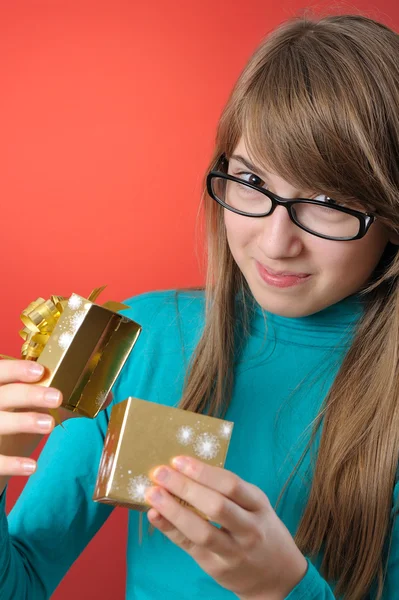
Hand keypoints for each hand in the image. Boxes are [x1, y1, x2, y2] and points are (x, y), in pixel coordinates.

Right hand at [0, 358, 111, 478]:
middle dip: (29, 394)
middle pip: (3, 395)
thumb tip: (106, 396)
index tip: (40, 370)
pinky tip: (32, 466)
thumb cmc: (17, 421)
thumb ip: (65, 403)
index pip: (1, 372)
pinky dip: (11, 464)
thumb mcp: (35, 408)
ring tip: (50, 424)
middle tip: (57, 397)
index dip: (17, 369)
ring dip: (23, 421)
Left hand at [145, 456, 307, 599]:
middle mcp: (249, 529)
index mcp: (259, 506)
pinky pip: (190, 546)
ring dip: (173, 510)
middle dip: (185, 487)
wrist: (279, 577)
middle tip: (160, 472)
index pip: (231, 485)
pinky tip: (155, 515)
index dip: (203, 472)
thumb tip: (188, 470)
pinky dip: (170, 530)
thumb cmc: (261, 530)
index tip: (178, 460)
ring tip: (153, 493)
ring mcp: (233, 552)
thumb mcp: (256, 506)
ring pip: (201, 531)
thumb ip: (229, 491)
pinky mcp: (217, 567)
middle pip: (216, 506)